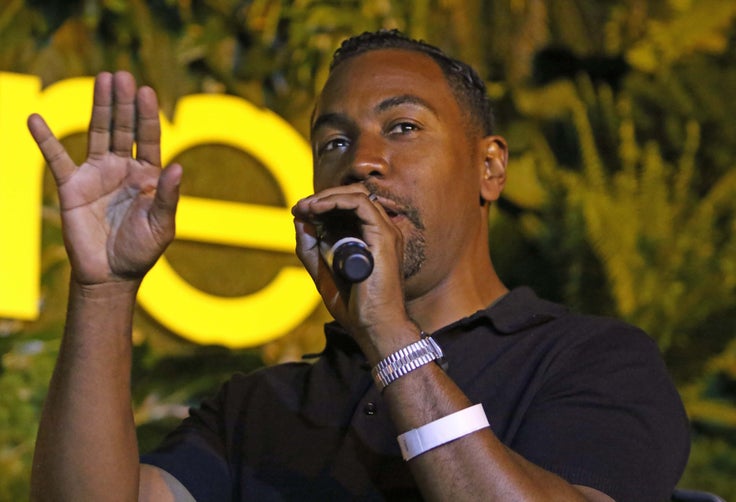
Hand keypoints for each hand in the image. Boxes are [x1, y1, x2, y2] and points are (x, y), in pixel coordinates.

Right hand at [27, 71, 180, 285]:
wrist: (111, 274)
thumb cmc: (141, 250)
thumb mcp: (162, 225)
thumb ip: (168, 196)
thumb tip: (179, 167)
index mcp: (149, 176)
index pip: (150, 139)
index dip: (148, 116)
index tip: (147, 91)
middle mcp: (124, 169)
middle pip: (124, 128)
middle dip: (124, 103)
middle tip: (122, 75)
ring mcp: (97, 174)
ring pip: (98, 133)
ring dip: (99, 107)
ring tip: (102, 79)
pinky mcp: (72, 186)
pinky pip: (57, 158)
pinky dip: (46, 139)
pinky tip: (35, 119)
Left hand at [292, 186, 415, 357]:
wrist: (375, 327)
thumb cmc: (355, 307)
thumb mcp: (323, 273)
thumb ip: (311, 250)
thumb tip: (299, 221)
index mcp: (371, 240)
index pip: (350, 208)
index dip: (323, 205)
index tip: (300, 212)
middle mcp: (381, 232)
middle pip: (353, 198)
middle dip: (322, 198)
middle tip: (300, 207)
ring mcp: (386, 232)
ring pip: (358, 196)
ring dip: (327, 197)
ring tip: (306, 207)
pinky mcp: (384, 237)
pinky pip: (361, 205)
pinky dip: (337, 201)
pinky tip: (317, 209)